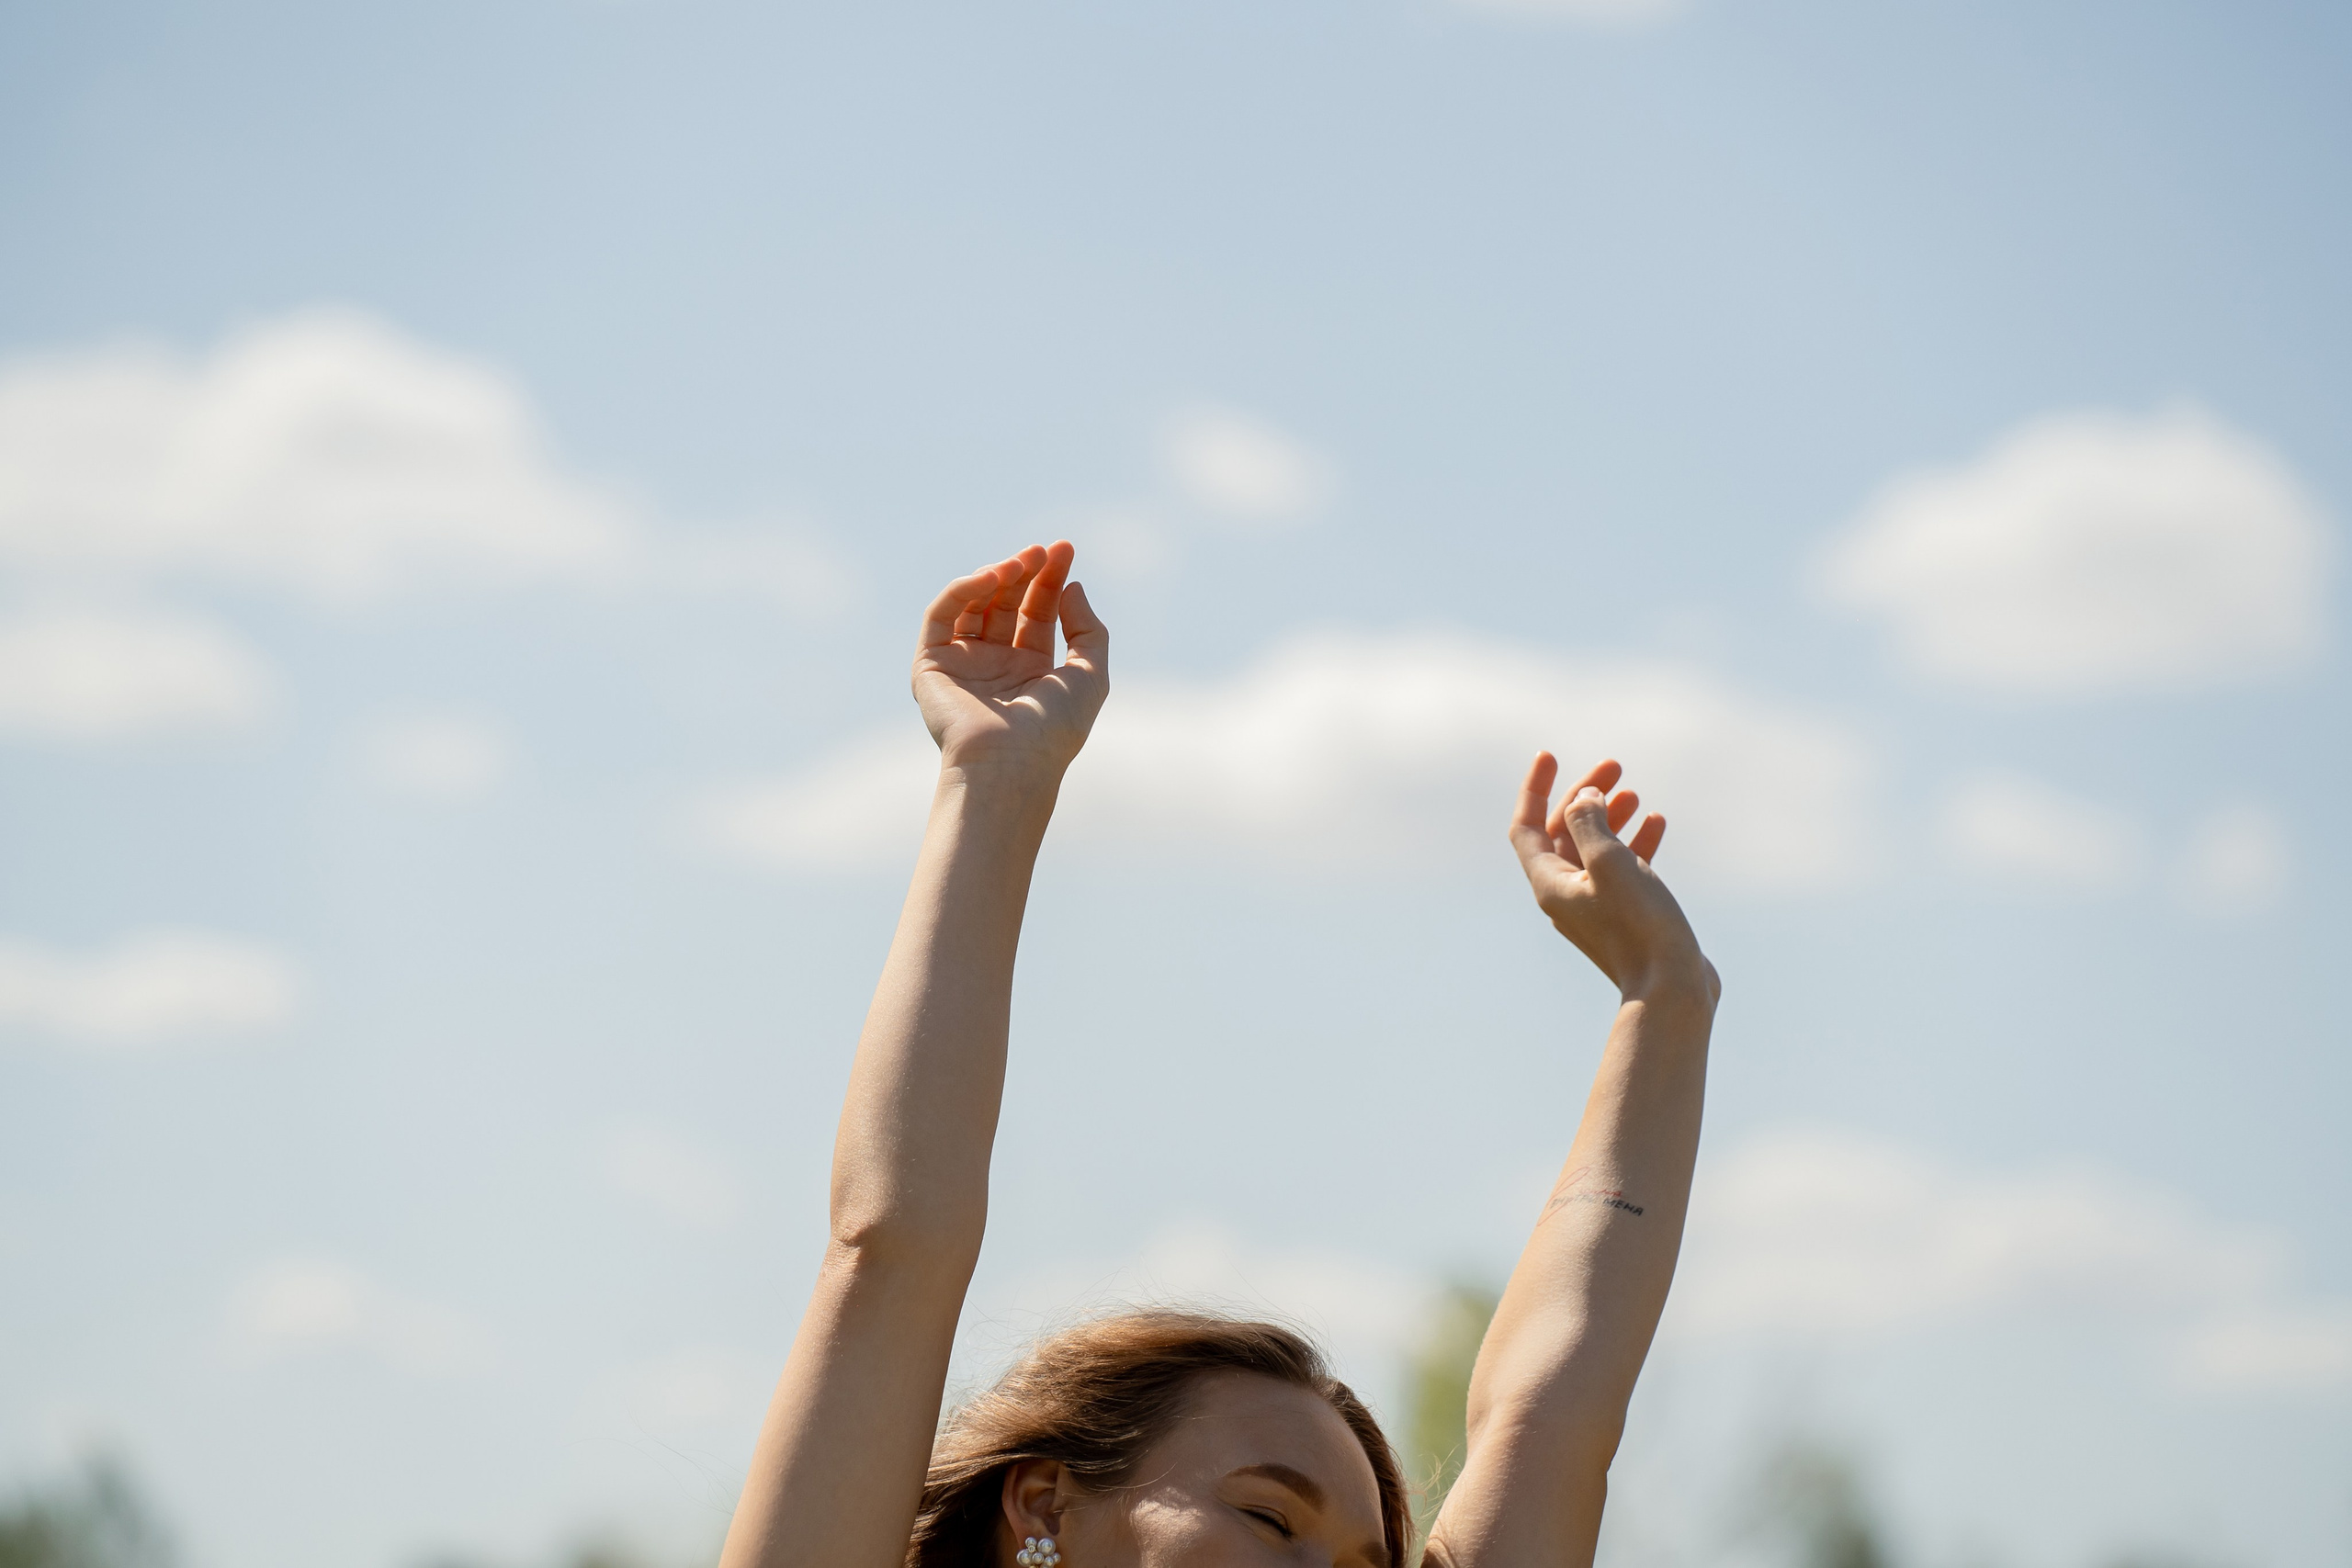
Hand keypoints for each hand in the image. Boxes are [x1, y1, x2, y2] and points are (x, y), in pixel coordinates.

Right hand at [912, 541, 1108, 782]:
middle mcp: (994, 665)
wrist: (1011, 763)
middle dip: (1025, 572)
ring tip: (1021, 561)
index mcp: (1031, 671)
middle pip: (1006, 602)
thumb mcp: (1091, 674)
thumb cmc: (1055, 728)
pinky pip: (941, 616)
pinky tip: (991, 577)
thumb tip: (1072, 588)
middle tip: (1042, 550)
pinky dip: (963, 590)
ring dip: (996, 576)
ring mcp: (962, 664)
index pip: (1037, 612)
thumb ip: (1088, 629)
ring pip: (974, 603)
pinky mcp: (930, 665)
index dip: (1050, 579)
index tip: (1064, 549)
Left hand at [1509, 753, 1718, 1006]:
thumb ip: (1590, 823)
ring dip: (1611, 816)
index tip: (1549, 756)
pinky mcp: (1626, 915)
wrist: (1671, 988)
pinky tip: (1657, 822)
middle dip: (1585, 796)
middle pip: (1563, 832)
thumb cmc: (1639, 925)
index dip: (1534, 788)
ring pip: (1595, 849)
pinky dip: (1635, 843)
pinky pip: (1623, 869)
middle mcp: (1565, 895)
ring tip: (1633, 792)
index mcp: (1549, 883)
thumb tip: (1584, 800)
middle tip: (1614, 768)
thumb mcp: (1609, 862)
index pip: (1526, 826)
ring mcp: (1596, 906)